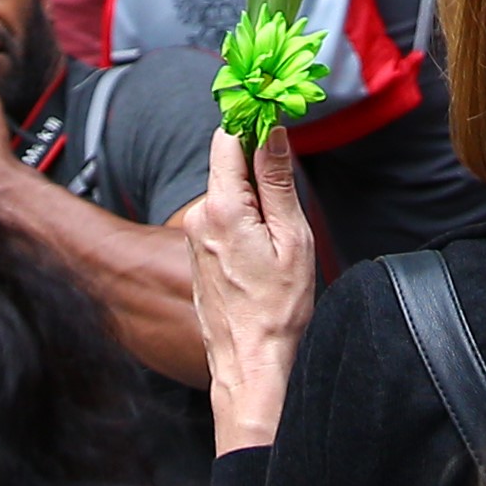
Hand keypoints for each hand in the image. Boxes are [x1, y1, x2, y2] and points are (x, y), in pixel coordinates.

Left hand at [187, 128, 316, 453]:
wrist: (249, 363)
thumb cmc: (277, 309)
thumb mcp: (292, 239)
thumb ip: (278, 181)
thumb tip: (273, 132)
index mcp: (223, 207)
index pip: (227, 138)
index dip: (252, 125)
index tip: (275, 121)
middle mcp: (199, 217)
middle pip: (226, 165)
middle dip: (258, 168)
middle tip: (289, 195)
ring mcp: (193, 237)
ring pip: (225, 193)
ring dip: (253, 200)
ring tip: (278, 240)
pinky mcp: (195, 254)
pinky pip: (219, 219)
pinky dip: (242, 222)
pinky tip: (262, 255)